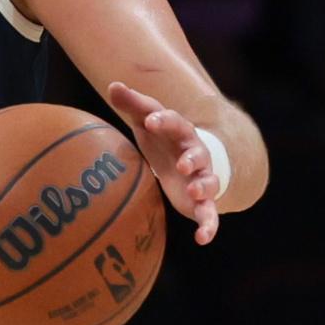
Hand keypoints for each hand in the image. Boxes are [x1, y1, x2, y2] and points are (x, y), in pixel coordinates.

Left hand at [103, 83, 223, 245]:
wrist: (189, 164)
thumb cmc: (163, 139)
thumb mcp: (148, 121)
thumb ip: (134, 105)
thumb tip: (114, 85)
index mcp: (181, 133)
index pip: (175, 122)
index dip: (164, 120)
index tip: (151, 120)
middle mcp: (195, 155)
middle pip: (198, 153)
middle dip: (192, 158)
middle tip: (182, 164)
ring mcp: (201, 178)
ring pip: (208, 182)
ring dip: (203, 186)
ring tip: (194, 192)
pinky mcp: (202, 202)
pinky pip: (210, 214)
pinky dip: (209, 226)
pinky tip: (202, 239)